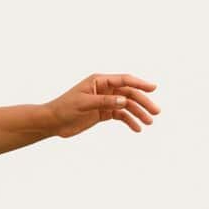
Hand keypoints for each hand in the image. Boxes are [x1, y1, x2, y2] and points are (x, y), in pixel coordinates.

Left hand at [46, 73, 160, 137]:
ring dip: (138, 113)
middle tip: (156, 112)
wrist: (52, 122)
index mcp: (99, 81)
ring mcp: (105, 101)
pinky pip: (120, 115)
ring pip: (126, 105)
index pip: (123, 80)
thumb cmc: (64, 108)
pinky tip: (137, 128)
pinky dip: (129, 121)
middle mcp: (104, 89)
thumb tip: (124, 100)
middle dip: (143, 102)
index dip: (139, 83)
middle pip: (129, 93)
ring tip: (148, 123)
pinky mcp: (103, 113)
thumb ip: (104, 102)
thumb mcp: (84, 103)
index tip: (153, 88)